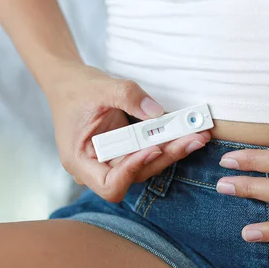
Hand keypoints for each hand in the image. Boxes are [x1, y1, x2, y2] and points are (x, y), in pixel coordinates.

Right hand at [45, 63, 209, 201]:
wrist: (70, 84)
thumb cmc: (78, 89)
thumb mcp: (101, 87)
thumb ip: (128, 96)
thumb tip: (157, 112)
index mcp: (80, 160)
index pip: (109, 184)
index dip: (133, 170)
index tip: (153, 148)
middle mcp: (97, 168)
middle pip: (136, 175)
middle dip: (166, 156)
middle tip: (193, 139)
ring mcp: (113, 162)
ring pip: (148, 165)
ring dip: (173, 151)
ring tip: (197, 136)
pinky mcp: (127, 153)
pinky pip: (149, 153)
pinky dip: (168, 143)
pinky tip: (187, 132)